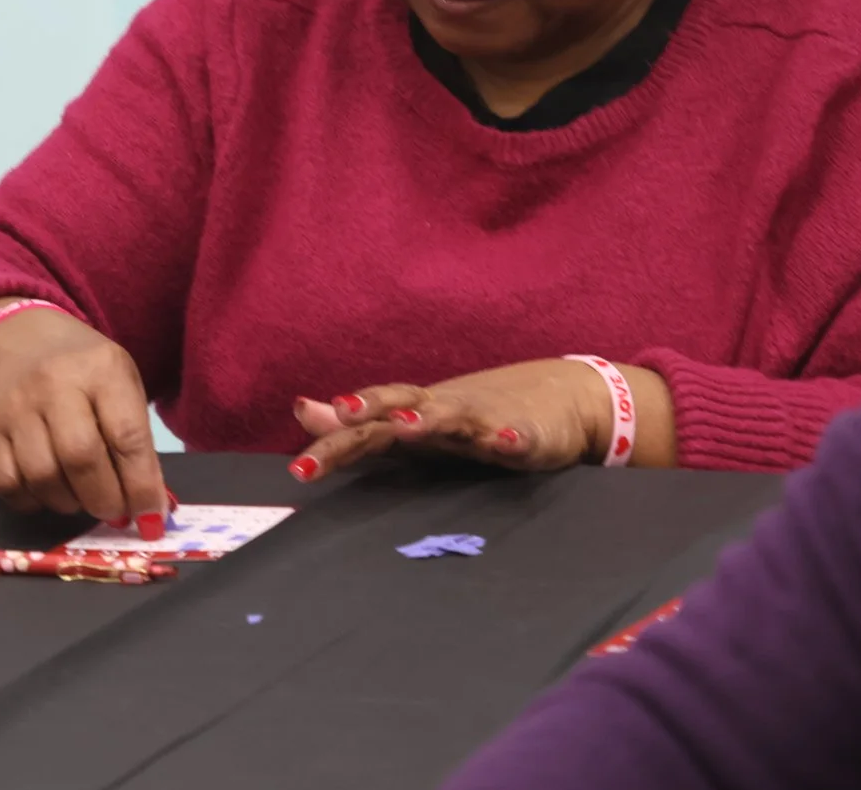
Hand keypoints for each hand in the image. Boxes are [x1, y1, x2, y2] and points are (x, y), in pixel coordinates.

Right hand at [0, 299, 170, 533]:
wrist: (21, 344)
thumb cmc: (85, 373)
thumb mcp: (122, 385)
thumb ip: (136, 440)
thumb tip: (148, 505)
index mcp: (102, 368)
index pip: (127, 435)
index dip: (141, 484)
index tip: (151, 516)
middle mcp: (55, 383)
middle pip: (81, 459)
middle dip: (105, 500)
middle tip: (116, 512)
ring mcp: (16, 406)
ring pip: (43, 477)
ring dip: (70, 503)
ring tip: (84, 498)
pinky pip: (8, 485)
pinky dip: (34, 502)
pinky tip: (50, 493)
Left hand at [287, 359, 674, 479]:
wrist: (560, 397)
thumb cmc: (476, 415)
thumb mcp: (416, 421)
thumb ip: (361, 424)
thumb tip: (303, 412)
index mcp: (416, 412)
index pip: (366, 423)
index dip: (334, 439)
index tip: (299, 463)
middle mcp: (444, 411)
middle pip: (400, 408)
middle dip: (371, 414)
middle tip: (341, 415)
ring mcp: (485, 420)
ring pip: (454, 417)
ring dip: (430, 419)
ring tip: (405, 425)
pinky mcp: (527, 436)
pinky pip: (518, 438)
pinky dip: (511, 438)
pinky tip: (506, 443)